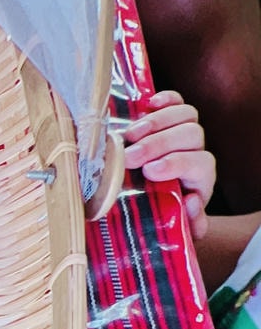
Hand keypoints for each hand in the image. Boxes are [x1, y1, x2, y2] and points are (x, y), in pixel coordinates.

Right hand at [123, 89, 216, 239]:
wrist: (153, 207)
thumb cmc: (161, 219)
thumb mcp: (176, 229)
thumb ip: (189, 224)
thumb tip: (191, 201)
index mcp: (200, 179)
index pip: (199, 163)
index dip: (176, 163)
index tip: (149, 172)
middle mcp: (196, 152)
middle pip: (191, 134)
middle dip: (159, 144)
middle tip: (129, 157)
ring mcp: (184, 133)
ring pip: (185, 115)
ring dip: (156, 122)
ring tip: (128, 136)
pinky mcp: (170, 120)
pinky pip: (176, 101)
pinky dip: (165, 100)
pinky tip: (148, 105)